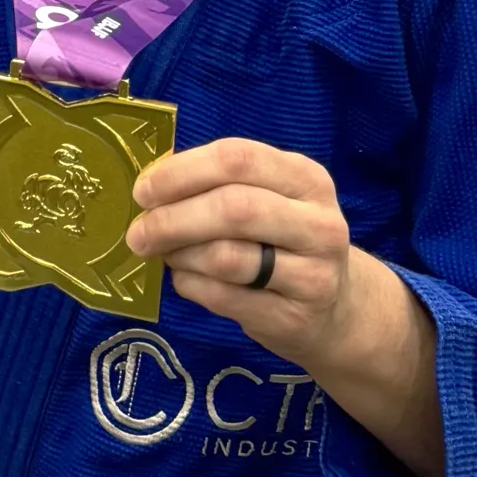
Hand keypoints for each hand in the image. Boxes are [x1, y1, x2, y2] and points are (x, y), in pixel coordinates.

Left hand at [125, 137, 444, 476]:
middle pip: (234, 207)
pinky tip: (187, 280)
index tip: (143, 189)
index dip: (182, 171)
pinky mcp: (294, 318)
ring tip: (165, 255)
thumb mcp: (270, 199)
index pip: (238, 158)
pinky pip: (224, 297)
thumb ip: (219, 185)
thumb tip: (149, 185)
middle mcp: (318, 223)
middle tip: (138, 232)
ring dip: (180, 255)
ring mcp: (313, 274)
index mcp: (306, 178)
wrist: (339, 312)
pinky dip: (191, 286)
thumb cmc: (285, 241)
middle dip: (173, 218)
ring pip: (227, 256)